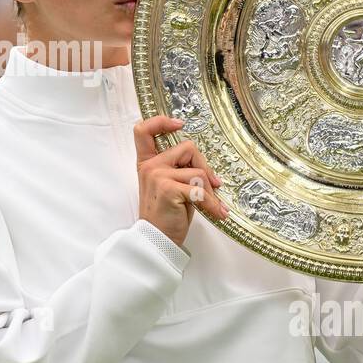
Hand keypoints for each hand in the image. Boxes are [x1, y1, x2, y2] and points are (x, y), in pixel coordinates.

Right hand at [133, 116, 227, 246]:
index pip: (144, 130)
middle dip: (204, 167)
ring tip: (212, 205)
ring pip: (198, 171)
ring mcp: (157, 176)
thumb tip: (208, 171)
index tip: (179, 124)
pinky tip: (218, 213)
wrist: (156, 240)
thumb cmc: (166, 215)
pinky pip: (200, 190)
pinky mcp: (168, 189)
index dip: (161, 122)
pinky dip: (212, 204)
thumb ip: (179, 170)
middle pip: (187, 148)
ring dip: (209, 190)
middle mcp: (150, 166)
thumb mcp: (169, 187)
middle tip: (212, 186)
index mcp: (147, 163)